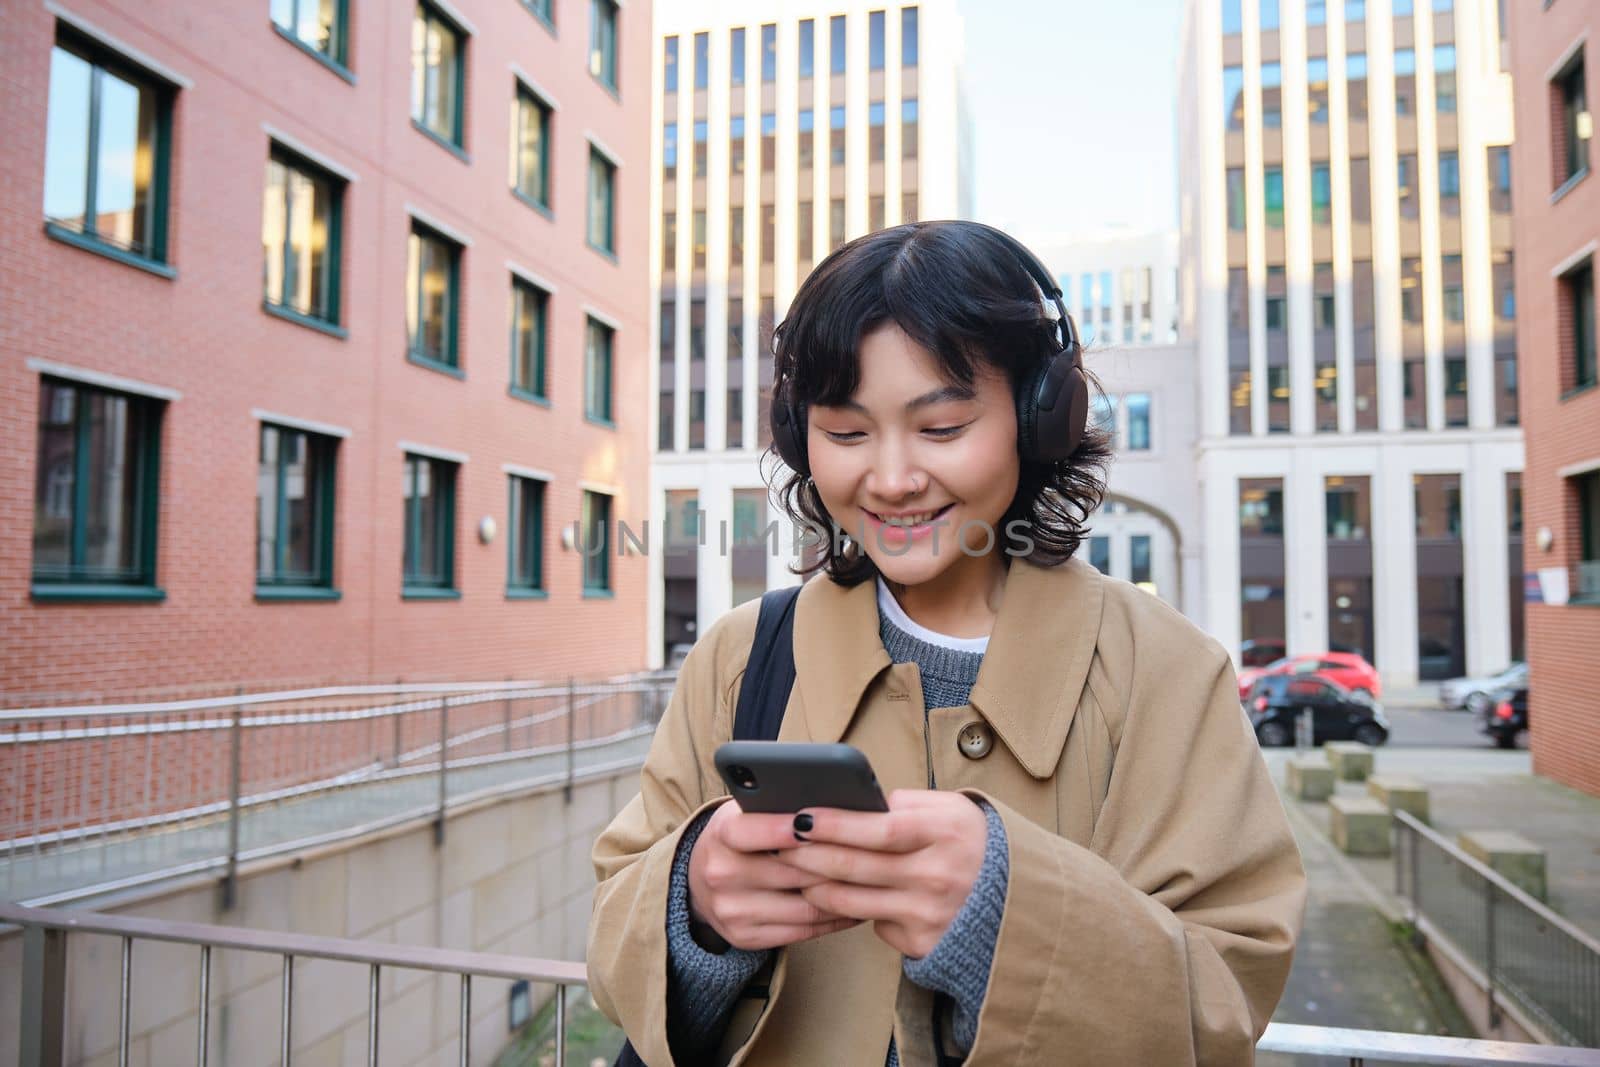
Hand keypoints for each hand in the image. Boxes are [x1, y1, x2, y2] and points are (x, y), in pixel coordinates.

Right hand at [687, 800, 861, 950]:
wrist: (699, 882)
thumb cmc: (739, 837)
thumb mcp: (744, 813)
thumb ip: (774, 806)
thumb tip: (829, 801)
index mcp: (721, 836)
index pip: (752, 831)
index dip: (785, 828)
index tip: (817, 822)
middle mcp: (721, 876)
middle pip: (792, 872)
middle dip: (835, 863)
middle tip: (874, 855)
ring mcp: (732, 911)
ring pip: (805, 907)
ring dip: (843, 895)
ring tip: (873, 881)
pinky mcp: (745, 938)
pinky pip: (803, 932)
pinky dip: (834, 920)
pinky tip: (855, 906)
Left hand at [777, 790, 988, 958]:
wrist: (1016, 899)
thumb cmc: (973, 844)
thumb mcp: (951, 810)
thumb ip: (906, 804)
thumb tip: (855, 805)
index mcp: (946, 833)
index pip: (878, 828)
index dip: (834, 823)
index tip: (800, 816)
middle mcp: (937, 875)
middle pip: (855, 866)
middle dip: (807, 854)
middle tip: (778, 843)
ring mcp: (928, 914)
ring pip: (850, 900)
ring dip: (813, 885)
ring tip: (794, 870)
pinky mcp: (922, 943)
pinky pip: (872, 924)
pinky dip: (851, 910)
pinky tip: (834, 896)